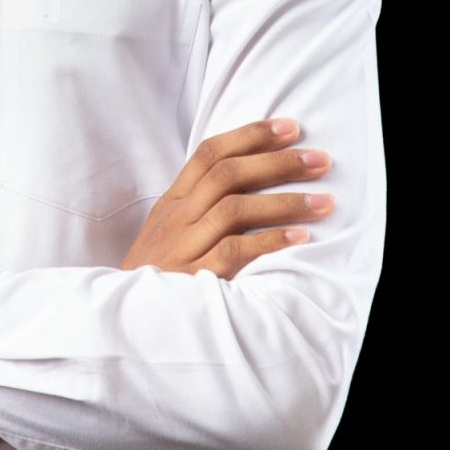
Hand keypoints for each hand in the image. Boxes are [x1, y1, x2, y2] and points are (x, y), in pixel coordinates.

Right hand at [119, 118, 334, 276]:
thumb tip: (252, 180)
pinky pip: (234, 251)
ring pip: (233, 208)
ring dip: (284, 202)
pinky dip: (270, 242)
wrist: (126, 322)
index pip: (209, 153)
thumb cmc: (159, 275)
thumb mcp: (171, 233)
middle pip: (227, 174)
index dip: (250, 135)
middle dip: (277, 162)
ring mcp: (182, 246)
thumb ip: (202, 207)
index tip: (290, 127)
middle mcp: (176, 218)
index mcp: (172, 202)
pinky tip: (300, 238)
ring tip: (323, 201)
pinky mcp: (192, 278)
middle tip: (320, 160)